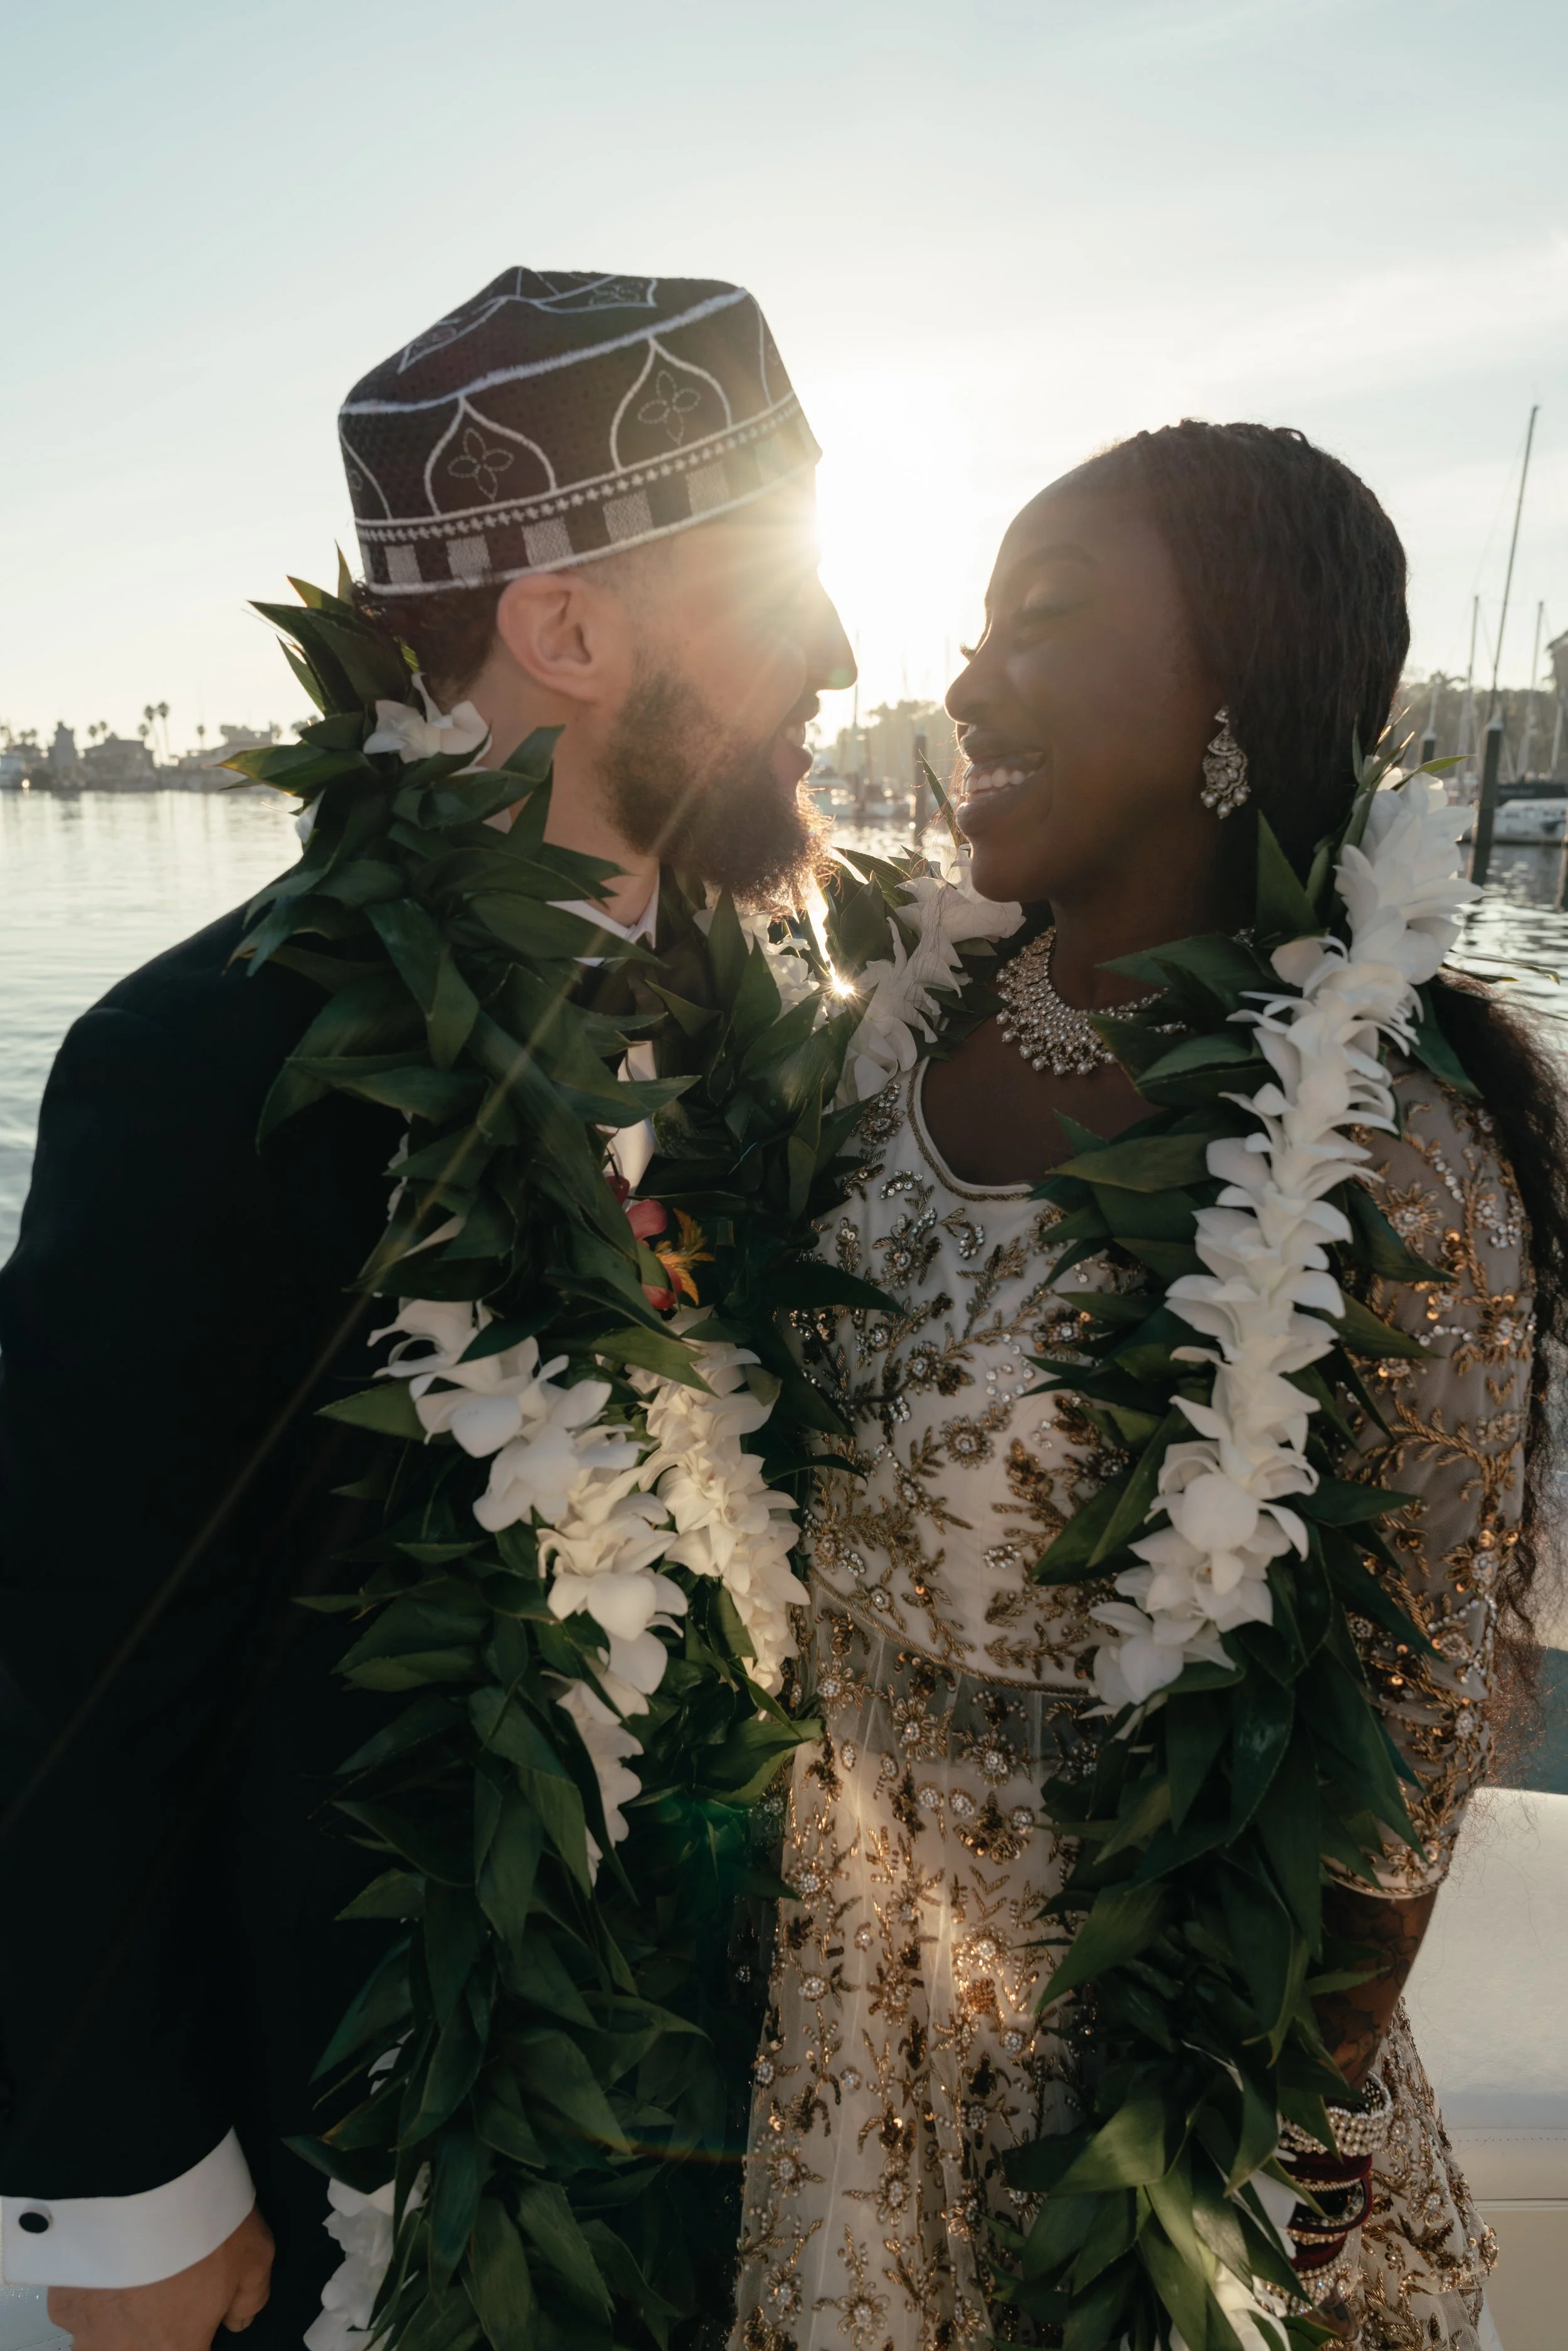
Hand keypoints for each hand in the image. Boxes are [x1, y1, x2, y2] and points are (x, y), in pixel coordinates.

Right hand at [47, 2206, 273, 2348]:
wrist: (141, 2183)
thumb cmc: (198, 2221)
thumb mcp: (256, 2257)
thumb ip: (249, 2302)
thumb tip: (238, 2317)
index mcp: (175, 2349)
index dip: (194, 2334)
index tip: (197, 2314)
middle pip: (143, 2349)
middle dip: (158, 2327)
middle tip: (170, 2291)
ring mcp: (89, 2331)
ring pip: (106, 2341)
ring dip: (122, 2320)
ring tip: (139, 2277)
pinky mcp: (61, 2303)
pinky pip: (80, 2312)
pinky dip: (94, 2295)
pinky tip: (111, 2264)